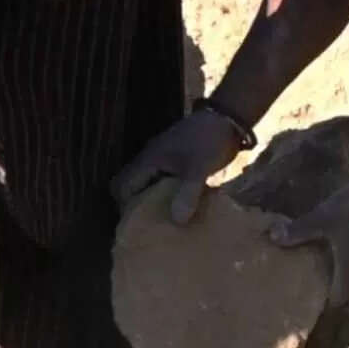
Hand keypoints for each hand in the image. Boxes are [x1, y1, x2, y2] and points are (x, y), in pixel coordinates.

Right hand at [112, 100, 250, 213]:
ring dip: (156, 204)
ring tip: (167, 224)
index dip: (125, 206)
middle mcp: (151, 162)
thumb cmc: (208, 140)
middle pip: (133, 188)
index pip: (121, 186)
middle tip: (153, 227)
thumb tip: (177, 221)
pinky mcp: (178, 166)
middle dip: (139, 208)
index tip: (139, 225)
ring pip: (149, 187)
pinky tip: (183, 211)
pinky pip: (166, 185)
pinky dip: (170, 198)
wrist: (227, 119)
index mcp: (148, 160)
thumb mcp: (198, 168)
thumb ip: (187, 193)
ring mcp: (165, 163)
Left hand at [269, 170, 348, 303]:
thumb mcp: (322, 219)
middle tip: (317, 274)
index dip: (328, 300)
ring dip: (347, 266)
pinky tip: (347, 240)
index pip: (341, 297)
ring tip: (330, 257)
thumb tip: (273, 238)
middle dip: (335, 281)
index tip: (315, 297)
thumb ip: (299, 231)